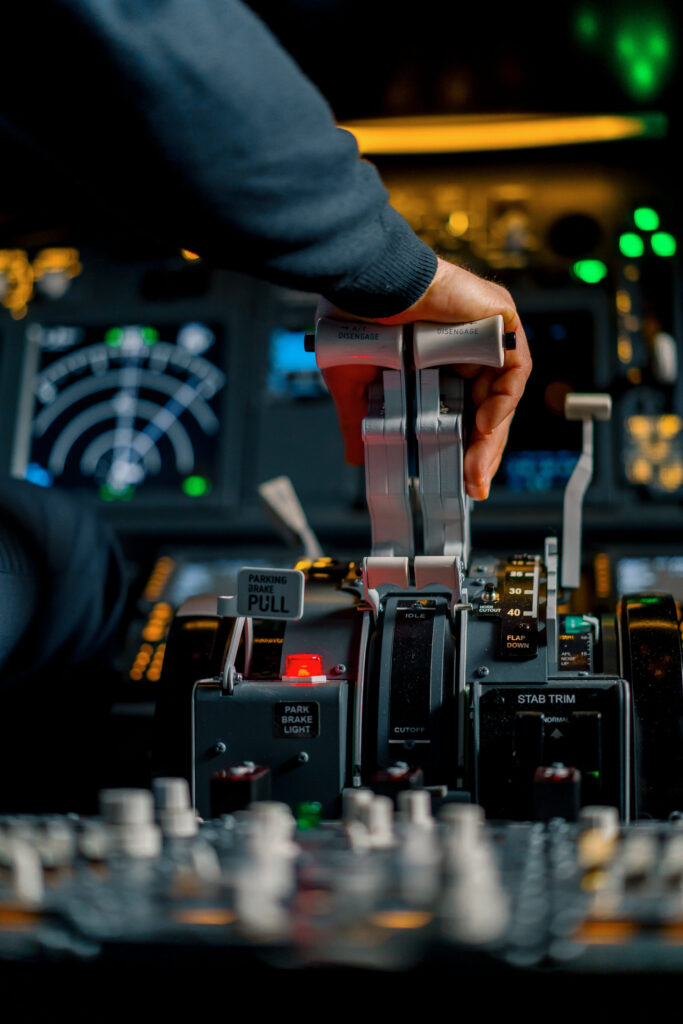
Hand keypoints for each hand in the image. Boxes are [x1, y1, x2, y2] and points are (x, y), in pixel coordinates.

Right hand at [317, 257, 531, 499]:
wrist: (366, 284)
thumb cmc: (356, 317)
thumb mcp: (356, 384)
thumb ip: (361, 421)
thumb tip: (354, 458)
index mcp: (436, 361)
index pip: (461, 412)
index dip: (462, 447)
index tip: (459, 479)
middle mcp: (466, 348)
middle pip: (486, 409)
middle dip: (481, 452)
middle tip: (470, 484)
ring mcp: (486, 334)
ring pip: (502, 396)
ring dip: (493, 437)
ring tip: (475, 468)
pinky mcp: (500, 320)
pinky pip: (514, 369)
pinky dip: (503, 401)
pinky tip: (485, 427)